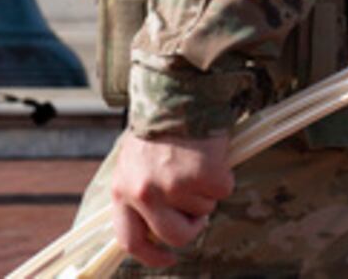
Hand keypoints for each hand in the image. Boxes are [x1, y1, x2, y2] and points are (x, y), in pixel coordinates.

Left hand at [110, 131, 233, 267]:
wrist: (178, 89)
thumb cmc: (160, 124)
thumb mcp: (135, 161)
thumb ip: (140, 191)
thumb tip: (156, 223)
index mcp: (124, 189)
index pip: (130, 241)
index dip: (152, 256)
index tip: (168, 257)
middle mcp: (145, 192)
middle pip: (175, 235)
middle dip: (192, 225)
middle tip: (199, 210)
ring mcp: (174, 185)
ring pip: (204, 209)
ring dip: (206, 190)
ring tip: (198, 160)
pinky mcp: (203, 174)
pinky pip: (224, 189)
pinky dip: (224, 174)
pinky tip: (213, 153)